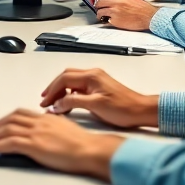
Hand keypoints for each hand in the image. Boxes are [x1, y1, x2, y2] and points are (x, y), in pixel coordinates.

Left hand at [0, 109, 122, 178]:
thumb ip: (53, 127)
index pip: (21, 114)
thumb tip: (46, 132)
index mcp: (47, 117)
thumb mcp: (66, 130)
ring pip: (7, 129)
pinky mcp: (34, 145)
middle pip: (11, 118)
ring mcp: (36, 132)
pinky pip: (9, 142)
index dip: (7, 118)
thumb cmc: (83, 144)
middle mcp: (39, 122)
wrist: (89, 150)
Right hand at [40, 68, 158, 128]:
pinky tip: (67, 103)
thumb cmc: (122, 108)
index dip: (52, 90)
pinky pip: (79, 87)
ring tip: (53, 103)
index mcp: (91, 76)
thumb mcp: (95, 106)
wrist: (141, 110)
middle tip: (44, 101)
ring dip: (61, 91)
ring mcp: (96, 80)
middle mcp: (93, 74)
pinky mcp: (99, 87)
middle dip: (54, 88)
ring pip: (72, 81)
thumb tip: (56, 104)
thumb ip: (73, 102)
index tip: (44, 102)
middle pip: (66, 76)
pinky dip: (70, 93)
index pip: (64, 79)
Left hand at [95, 0, 158, 29]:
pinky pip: (107, 21)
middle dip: (98, 8)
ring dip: (101, 15)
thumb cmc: (142, 8)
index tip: (99, 4)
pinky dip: (108, 21)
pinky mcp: (116, 22)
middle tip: (99, 10)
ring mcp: (115, 13)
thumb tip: (111, 1)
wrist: (148, 16)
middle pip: (99, 4)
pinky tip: (111, 21)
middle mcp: (116, 4)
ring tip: (103, 17)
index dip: (100, 2)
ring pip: (100, 13)